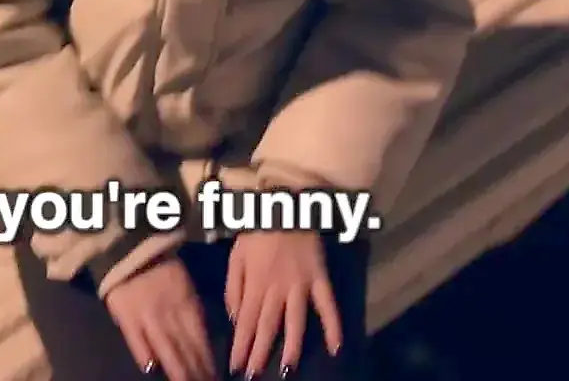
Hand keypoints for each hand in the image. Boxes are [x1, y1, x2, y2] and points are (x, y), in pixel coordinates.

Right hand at [102, 254, 214, 379]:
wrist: (131, 248)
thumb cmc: (161, 266)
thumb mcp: (185, 285)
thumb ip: (191, 311)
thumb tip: (201, 339)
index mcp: (187, 304)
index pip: (200, 339)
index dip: (207, 360)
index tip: (213, 376)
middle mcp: (171, 314)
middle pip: (186, 349)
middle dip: (195, 371)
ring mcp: (148, 317)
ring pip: (166, 350)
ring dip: (178, 370)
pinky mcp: (126, 318)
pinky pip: (137, 341)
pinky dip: (145, 356)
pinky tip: (153, 369)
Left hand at [226, 230, 343, 375]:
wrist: (285, 205)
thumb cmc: (257, 231)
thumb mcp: (236, 255)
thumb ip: (234, 287)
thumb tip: (235, 317)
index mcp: (254, 282)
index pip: (244, 321)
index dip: (240, 345)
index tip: (235, 365)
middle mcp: (276, 287)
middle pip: (267, 325)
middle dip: (259, 353)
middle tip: (253, 375)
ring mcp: (300, 284)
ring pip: (295, 320)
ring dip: (290, 346)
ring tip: (287, 368)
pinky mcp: (320, 278)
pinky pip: (328, 305)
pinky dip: (333, 325)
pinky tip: (335, 347)